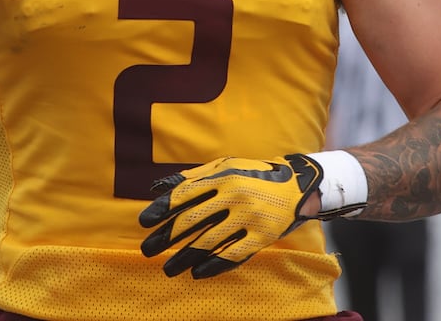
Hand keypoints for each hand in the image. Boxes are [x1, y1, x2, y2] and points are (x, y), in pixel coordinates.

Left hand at [138, 154, 324, 278]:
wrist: (297, 185)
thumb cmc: (254, 175)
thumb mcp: (225, 166)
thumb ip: (193, 177)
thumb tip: (158, 187)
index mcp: (222, 177)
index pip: (184, 194)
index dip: (162, 209)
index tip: (144, 222)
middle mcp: (233, 196)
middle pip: (192, 220)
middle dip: (166, 237)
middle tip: (147, 250)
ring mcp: (248, 217)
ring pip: (209, 241)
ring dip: (184, 257)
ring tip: (168, 269)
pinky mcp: (262, 236)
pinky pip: (234, 254)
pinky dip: (213, 265)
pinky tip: (197, 273)